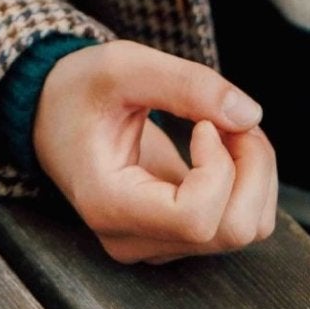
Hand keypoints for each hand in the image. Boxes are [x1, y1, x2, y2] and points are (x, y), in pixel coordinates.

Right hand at [33, 38, 277, 265]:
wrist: (52, 112)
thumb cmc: (80, 89)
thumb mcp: (123, 66)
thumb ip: (186, 84)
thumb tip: (249, 114)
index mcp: (109, 204)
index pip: (196, 220)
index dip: (219, 168)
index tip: (202, 125)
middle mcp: (133, 239)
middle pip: (232, 230)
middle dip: (252, 165)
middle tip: (229, 117)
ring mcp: (156, 242)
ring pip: (245, 227)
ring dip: (257, 170)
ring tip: (227, 126)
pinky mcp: (175, 233)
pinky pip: (239, 220)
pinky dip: (250, 179)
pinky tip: (224, 144)